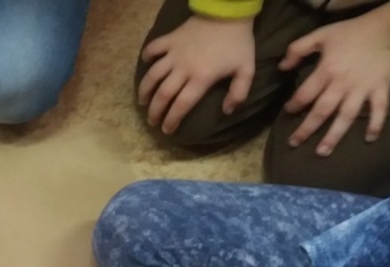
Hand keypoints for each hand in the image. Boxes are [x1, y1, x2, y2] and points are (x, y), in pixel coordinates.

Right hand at [139, 15, 255, 133]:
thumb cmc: (238, 43)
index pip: (182, 105)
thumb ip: (239, 93)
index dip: (172, 120)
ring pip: (153, 75)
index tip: (167, 130)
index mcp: (201, 78)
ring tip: (142, 101)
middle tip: (152, 121)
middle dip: (155, 111)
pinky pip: (153, 49)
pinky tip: (146, 63)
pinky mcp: (169, 40)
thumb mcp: (246, 69)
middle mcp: (183, 69)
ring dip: (145, 90)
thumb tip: (227, 111)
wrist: (228, 13)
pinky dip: (147, 56)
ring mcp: (174, 54)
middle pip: (163, 94)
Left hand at [280, 3, 389, 155]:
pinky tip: (370, 139)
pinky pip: (379, 110)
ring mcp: (363, 89)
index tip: (287, 112)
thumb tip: (282, 67)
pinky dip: (375, 124)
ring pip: (346, 117)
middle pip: (321, 112)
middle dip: (306, 129)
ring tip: (322, 152)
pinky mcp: (381, 89)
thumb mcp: (320, 34)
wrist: (387, 28)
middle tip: (294, 144)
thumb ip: (298, 49)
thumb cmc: (351, 32)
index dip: (294, 105)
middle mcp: (342, 85)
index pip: (305, 94)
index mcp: (326, 71)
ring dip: (334, 136)